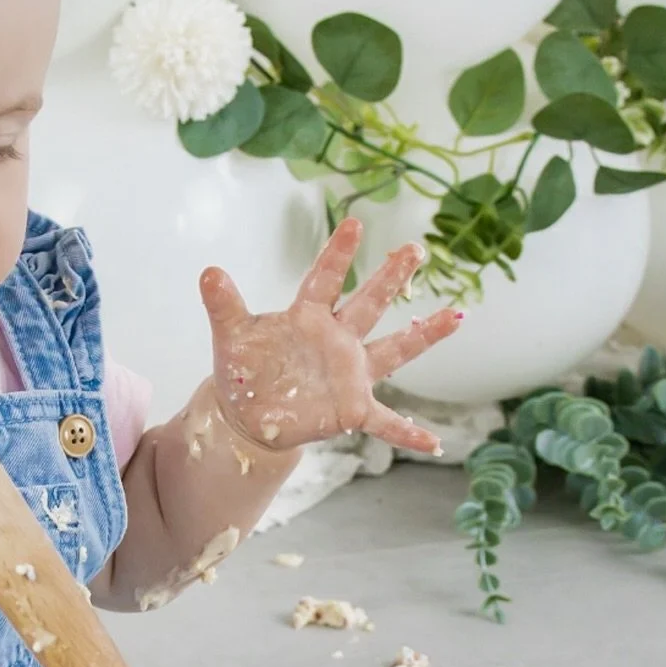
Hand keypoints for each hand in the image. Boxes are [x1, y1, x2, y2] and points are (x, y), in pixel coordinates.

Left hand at [198, 217, 459, 456]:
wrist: (248, 413)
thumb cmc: (245, 369)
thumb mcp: (230, 337)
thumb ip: (223, 305)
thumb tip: (208, 272)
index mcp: (307, 317)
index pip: (324, 280)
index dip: (338, 254)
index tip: (355, 223)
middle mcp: (337, 340)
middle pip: (368, 304)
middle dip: (390, 278)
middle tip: (415, 249)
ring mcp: (350, 373)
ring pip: (393, 350)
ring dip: (423, 335)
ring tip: (457, 316)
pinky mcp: (352, 408)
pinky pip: (385, 422)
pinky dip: (409, 433)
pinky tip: (434, 443)